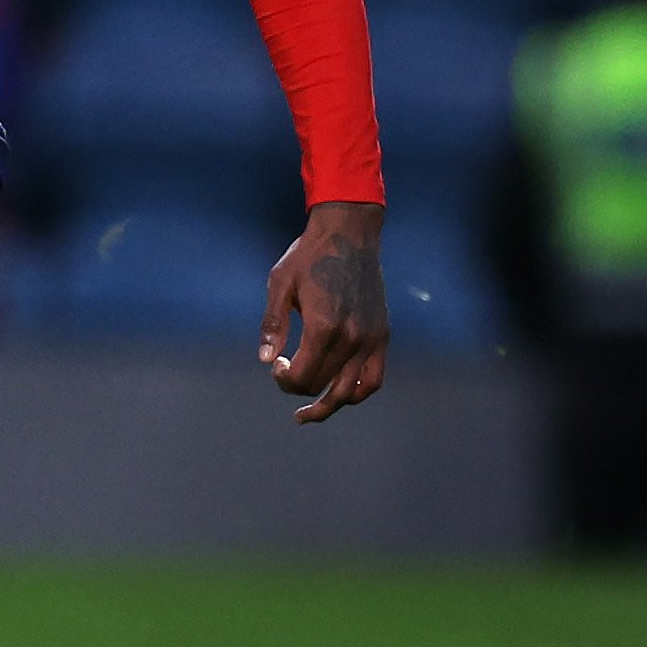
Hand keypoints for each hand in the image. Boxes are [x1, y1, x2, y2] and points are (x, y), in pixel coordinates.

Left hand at [261, 201, 387, 423]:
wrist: (348, 233)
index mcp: (323, 327)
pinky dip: (357, 392)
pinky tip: (340, 395)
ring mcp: (370, 338)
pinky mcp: (381, 335)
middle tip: (283, 373)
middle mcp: (351, 338)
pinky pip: (374, 378)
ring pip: (350, 391)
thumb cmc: (309, 256)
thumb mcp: (280, 284)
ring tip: (310, 413)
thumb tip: (265, 359)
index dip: (283, 379)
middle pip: (323, 384)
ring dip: (329, 405)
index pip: (302, 377)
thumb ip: (273, 324)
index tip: (275, 364)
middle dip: (298, 386)